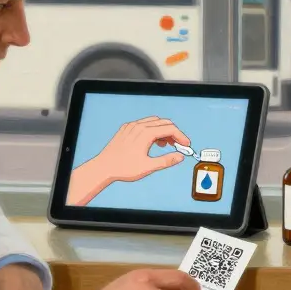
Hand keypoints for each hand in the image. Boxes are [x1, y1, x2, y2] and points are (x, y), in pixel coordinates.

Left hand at [65, 117, 190, 205]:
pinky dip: (151, 129)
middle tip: (178, 145)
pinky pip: (143, 124)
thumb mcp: (148, 166)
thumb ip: (166, 160)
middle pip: (163, 123)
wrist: (104, 167)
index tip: (186, 144)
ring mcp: (131, 126)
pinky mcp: (125, 129)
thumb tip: (180, 157)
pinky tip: (151, 142)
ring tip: (165, 144)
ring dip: (162, 130)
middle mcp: (139, 126)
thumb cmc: (123, 168)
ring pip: (153, 122)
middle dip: (173, 133)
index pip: (170, 129)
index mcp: (146, 133)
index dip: (181, 136)